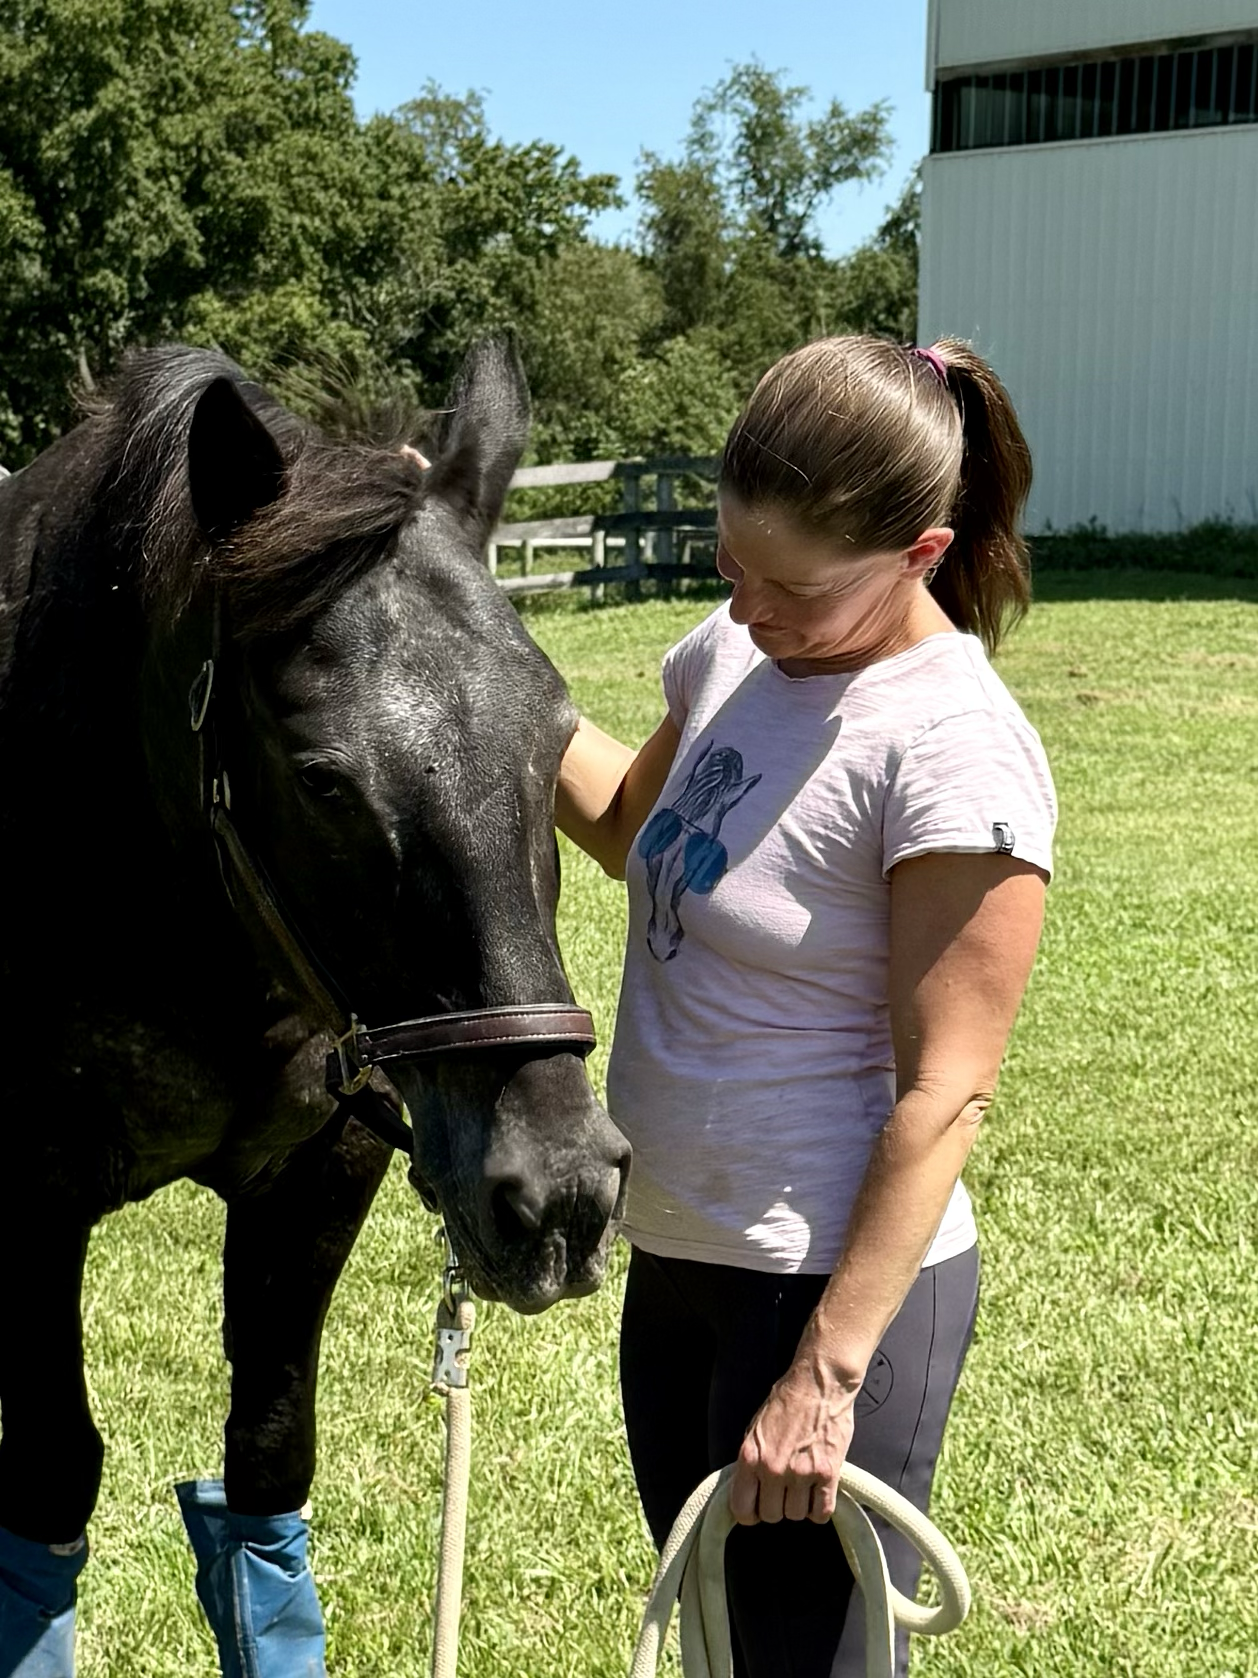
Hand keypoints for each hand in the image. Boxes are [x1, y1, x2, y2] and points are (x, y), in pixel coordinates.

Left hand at [728, 1362, 857, 1525]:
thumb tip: (748, 1490)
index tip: (759, 1507)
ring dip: (801, 1505)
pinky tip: (820, 1492)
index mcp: (751, 1457)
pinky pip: (822, 1513)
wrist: (818, 1383)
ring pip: (797, 1516)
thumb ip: (751, 1461)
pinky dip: (821, 1508)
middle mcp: (773, 1469)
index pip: (742, 1508)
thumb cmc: (787, 1402)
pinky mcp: (827, 1473)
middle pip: (772, 1516)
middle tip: (786, 1490)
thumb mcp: (755, 1429)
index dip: (750, 1513)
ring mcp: (801, 1473)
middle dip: (778, 1506)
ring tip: (804, 1484)